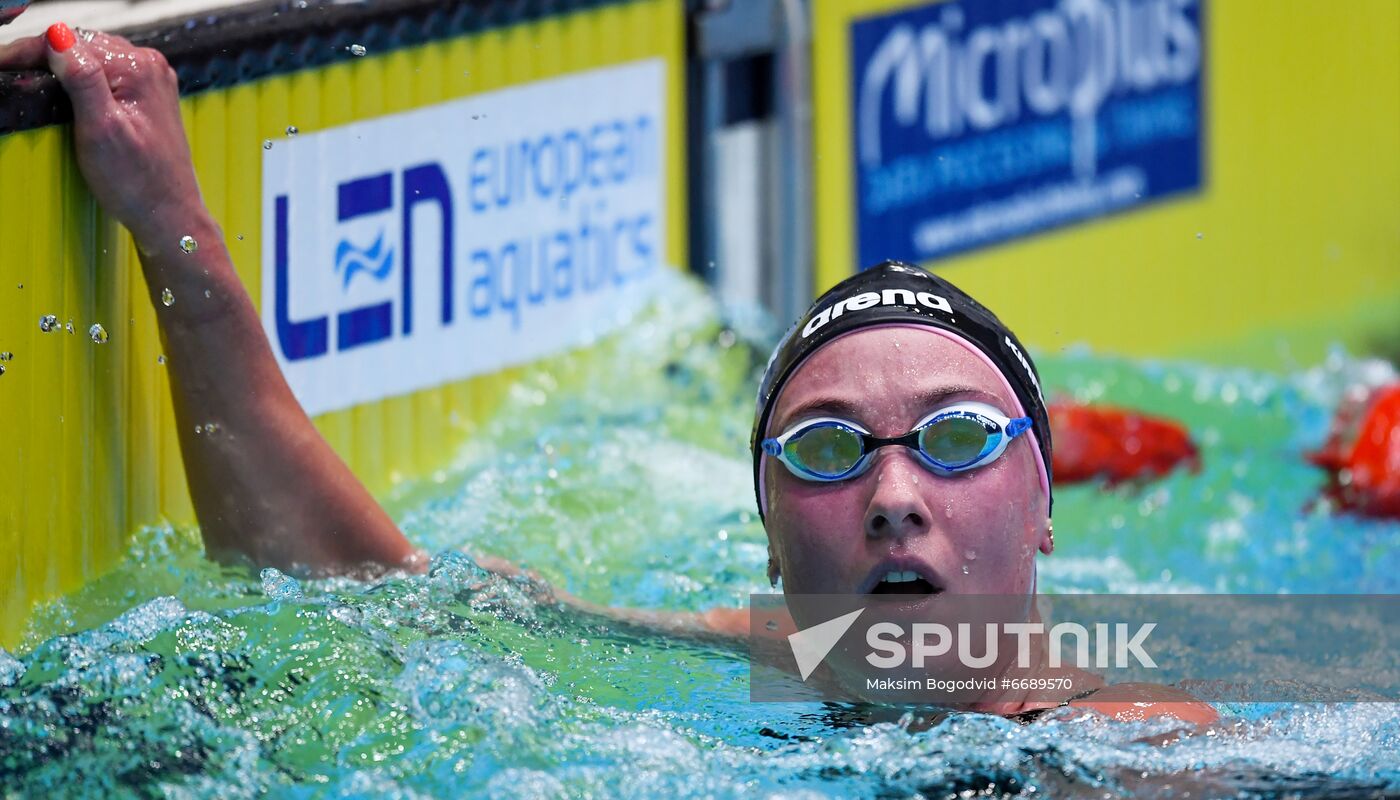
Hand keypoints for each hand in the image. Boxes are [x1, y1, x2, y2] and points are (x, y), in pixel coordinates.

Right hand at [0, 24, 204, 249]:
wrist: (169, 214)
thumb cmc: (138, 182)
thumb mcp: (100, 129)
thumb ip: (82, 79)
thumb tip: (58, 38)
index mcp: (137, 69)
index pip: (71, 42)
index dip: (30, 51)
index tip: (3, 63)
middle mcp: (149, 68)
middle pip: (82, 46)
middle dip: (44, 55)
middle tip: (10, 69)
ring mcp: (153, 81)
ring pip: (94, 58)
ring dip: (63, 65)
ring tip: (31, 78)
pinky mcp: (151, 97)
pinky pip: (109, 74)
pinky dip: (84, 78)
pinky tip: (66, 90)